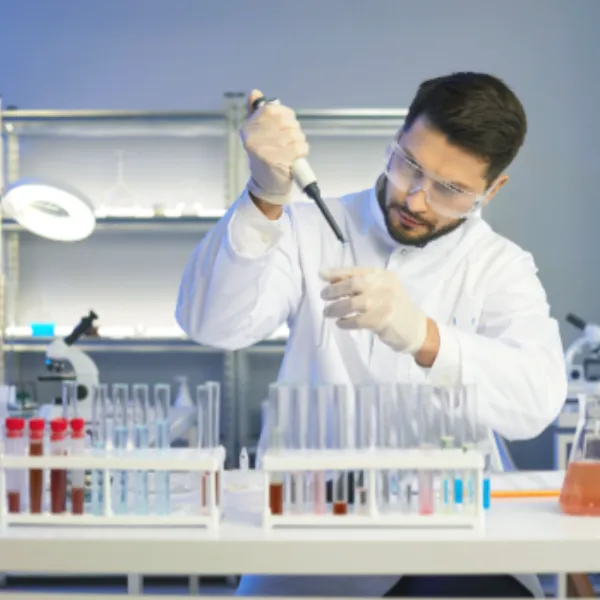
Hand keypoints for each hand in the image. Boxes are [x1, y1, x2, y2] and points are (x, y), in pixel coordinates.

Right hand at [240, 89, 308, 205]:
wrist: (266, 185)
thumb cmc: (265, 157)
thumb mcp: (258, 134)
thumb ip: (257, 113)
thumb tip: (255, 93)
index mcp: (249, 126)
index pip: (273, 109)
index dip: (284, 118)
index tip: (281, 129)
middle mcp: (254, 136)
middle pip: (287, 120)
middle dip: (292, 131)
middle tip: (285, 144)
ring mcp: (264, 148)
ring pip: (296, 134)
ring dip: (298, 143)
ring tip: (288, 153)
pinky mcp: (276, 160)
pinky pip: (300, 147)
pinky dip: (302, 153)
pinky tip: (293, 159)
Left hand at [320, 267, 428, 354]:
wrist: (415, 328)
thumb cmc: (393, 307)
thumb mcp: (381, 289)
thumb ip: (360, 284)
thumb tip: (329, 279)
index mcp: (383, 275)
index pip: (357, 270)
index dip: (337, 272)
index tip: (322, 275)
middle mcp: (385, 286)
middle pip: (354, 284)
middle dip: (334, 290)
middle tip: (324, 296)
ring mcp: (385, 303)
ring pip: (353, 303)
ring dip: (336, 308)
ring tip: (327, 312)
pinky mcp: (383, 320)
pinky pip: (357, 320)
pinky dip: (345, 322)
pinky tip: (340, 323)